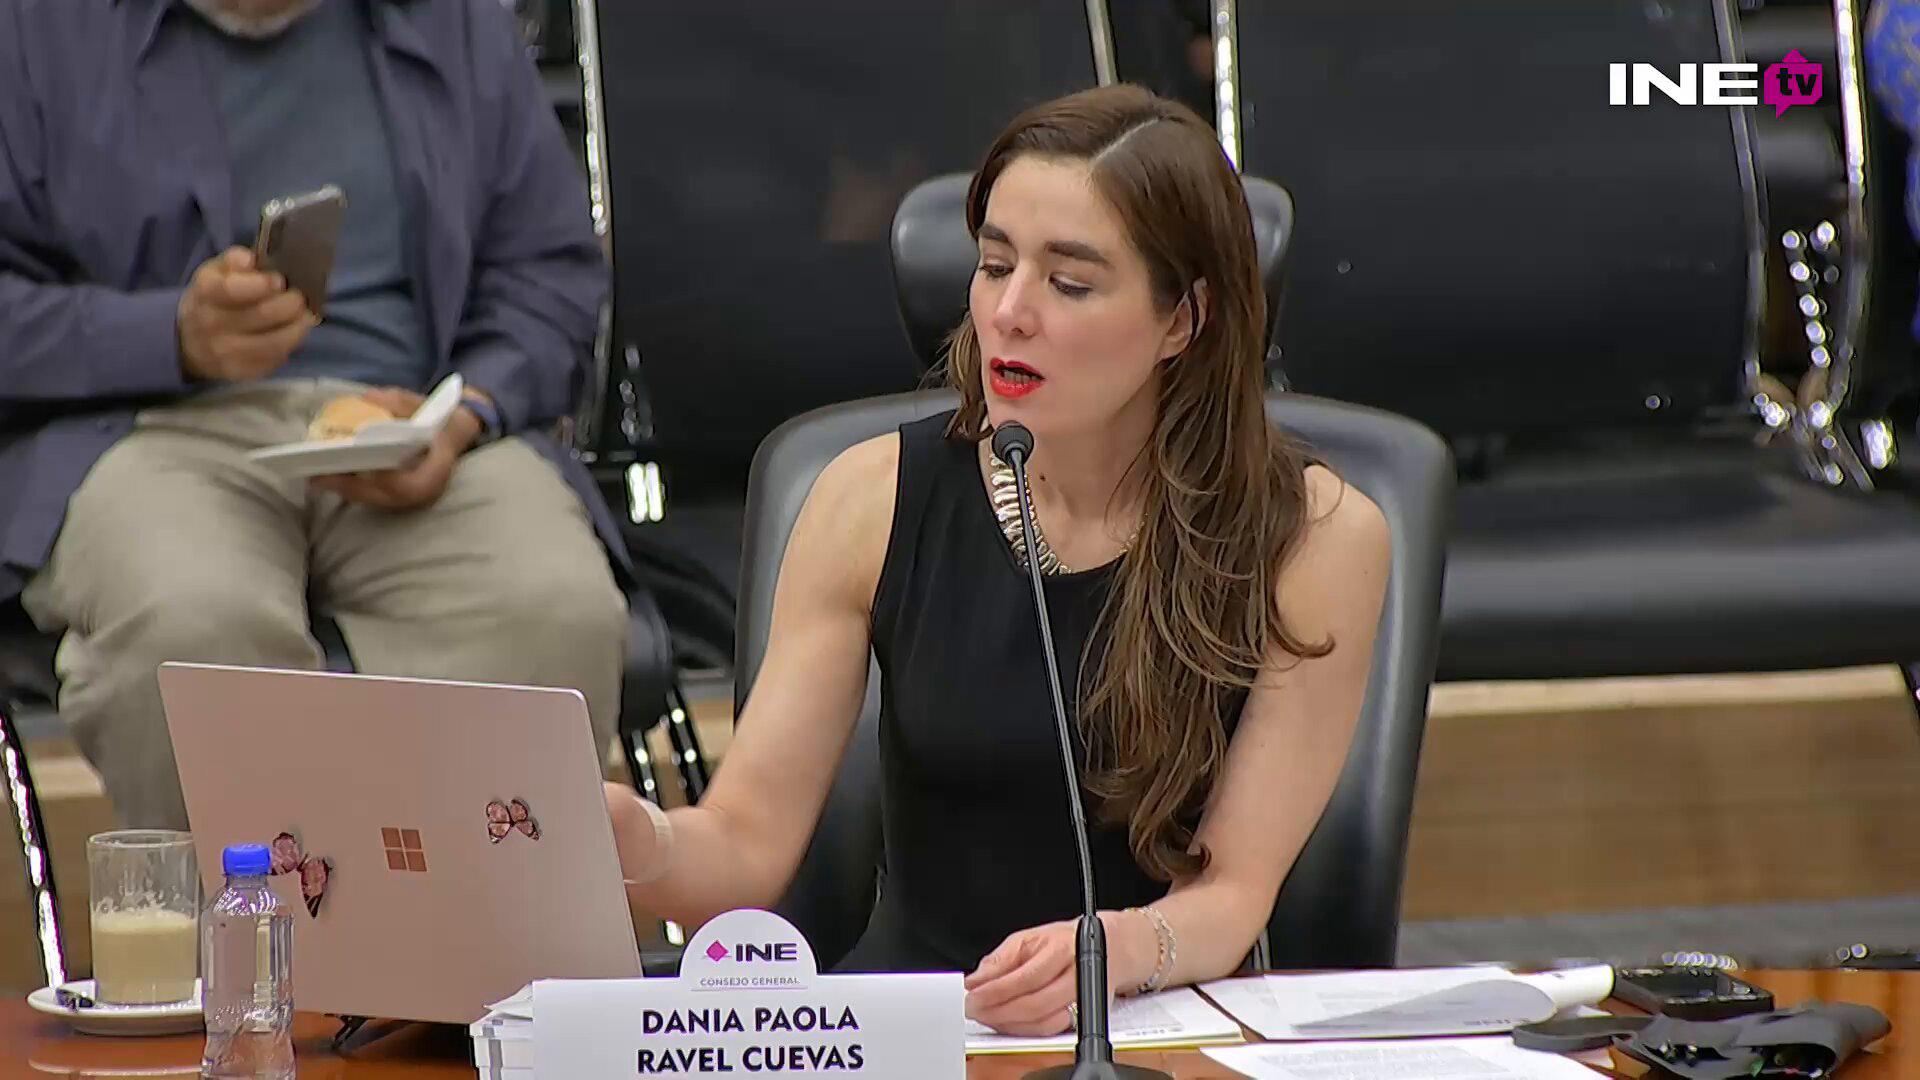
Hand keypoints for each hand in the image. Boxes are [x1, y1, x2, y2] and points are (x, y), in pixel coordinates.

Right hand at [177, 246, 316, 381]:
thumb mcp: (215, 271)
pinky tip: (291, 333)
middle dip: (291, 304)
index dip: (262, 285)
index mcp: (206, 293)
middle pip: (263, 315)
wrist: (189, 340)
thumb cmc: (213, 298)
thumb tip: (249, 260)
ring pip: (275, 342)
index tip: (280, 280)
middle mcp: (212, 325)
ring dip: (298, 327)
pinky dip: (290, 345)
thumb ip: (234, 259)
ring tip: (306, 316)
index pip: (234, 290)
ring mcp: (225, 352)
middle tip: (300, 298)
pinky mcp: (240, 372)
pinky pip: (275, 359)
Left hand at [308, 387, 482, 511]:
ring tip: (316, 476)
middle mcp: (425, 491)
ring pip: (374, 500)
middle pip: (383, 496)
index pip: (408, 486)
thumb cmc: (438, 418)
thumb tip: (367, 401)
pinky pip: (373, 496)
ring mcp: (413, 497)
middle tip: (317, 475)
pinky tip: (328, 476)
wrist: (456, 432)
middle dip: (349, 486)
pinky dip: (350, 487)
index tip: (359, 467)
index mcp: (437, 470)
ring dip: (344, 489)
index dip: (383, 481)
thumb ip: (396, 402)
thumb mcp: (420, 404)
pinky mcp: (400, 496)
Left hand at [963, 912, 1152, 1036]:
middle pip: (1034, 1004)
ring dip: (1009, 1024)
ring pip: (1043, 1022)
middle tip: (973, 1009)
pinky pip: (1051, 1030)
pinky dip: (1024, 1030)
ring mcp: (1083, 998)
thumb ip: (1002, 959)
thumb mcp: (1030, 937)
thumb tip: (976, 980)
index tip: (971, 995)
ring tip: (987, 1016)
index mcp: (1063, 949)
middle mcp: (1077, 975)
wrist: (1110, 948)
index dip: (994, 990)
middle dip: (998, 1011)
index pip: (1025, 976)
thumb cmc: (1066, 941)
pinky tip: (1008, 1022)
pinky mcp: (1083, 1015)